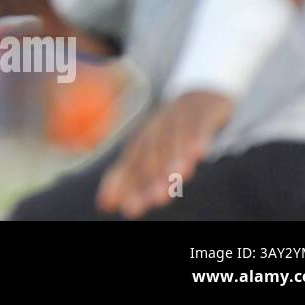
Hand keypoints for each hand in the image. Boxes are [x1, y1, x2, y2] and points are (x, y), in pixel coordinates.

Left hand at [96, 90, 233, 218]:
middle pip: (153, 157)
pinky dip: (198, 138)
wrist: (199, 95)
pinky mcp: (200, 112)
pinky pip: (199, 125)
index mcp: (141, 141)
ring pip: (175, 141)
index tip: (127, 210)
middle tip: (154, 200)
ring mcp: (177, 118)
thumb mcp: (149, 153)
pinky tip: (200, 154)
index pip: (132, 166)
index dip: (129, 187)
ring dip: (176, 159)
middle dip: (153, 179)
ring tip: (177, 179)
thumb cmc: (170, 133)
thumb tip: (103, 205)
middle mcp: (155, 129)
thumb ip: (128, 178)